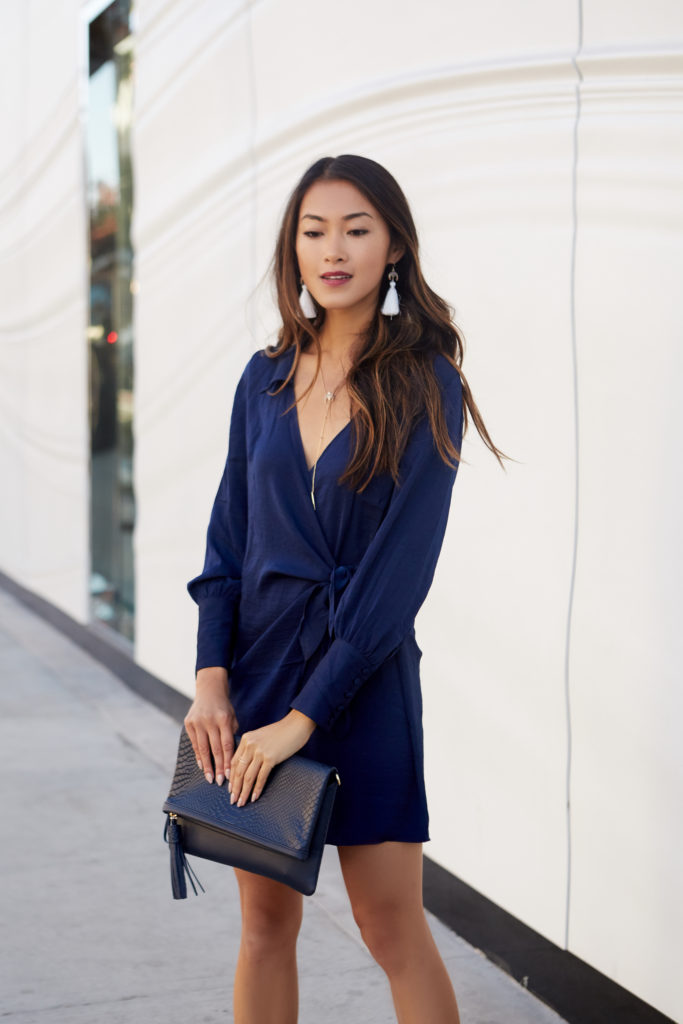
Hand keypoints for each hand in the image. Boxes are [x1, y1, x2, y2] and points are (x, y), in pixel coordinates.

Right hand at [184, 667, 238, 786]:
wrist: (209, 690)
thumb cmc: (224, 707)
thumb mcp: (233, 716)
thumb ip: (232, 734)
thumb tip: (233, 756)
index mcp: (224, 719)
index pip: (227, 744)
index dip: (228, 761)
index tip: (230, 775)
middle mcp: (210, 720)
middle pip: (215, 749)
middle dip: (218, 767)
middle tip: (220, 782)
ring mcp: (198, 722)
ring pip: (202, 748)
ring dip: (207, 766)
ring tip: (210, 778)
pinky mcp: (188, 723)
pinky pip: (194, 744)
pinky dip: (198, 756)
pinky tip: (202, 766)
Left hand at [229, 710, 316, 806]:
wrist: (296, 724)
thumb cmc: (280, 731)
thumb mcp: (260, 736)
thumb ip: (251, 747)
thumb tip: (245, 765)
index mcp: (246, 739)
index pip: (233, 762)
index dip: (231, 778)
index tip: (230, 789)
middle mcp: (250, 745)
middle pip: (238, 771)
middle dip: (235, 788)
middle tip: (233, 800)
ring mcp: (260, 752)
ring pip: (247, 776)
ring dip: (244, 792)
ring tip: (241, 802)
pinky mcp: (271, 758)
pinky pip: (261, 777)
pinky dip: (257, 789)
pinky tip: (254, 797)